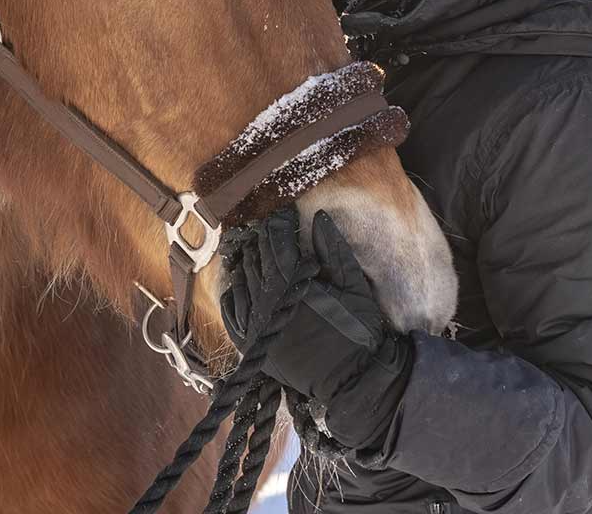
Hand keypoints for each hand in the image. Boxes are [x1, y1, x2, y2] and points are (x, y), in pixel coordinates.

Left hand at [221, 207, 412, 449]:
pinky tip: (236, 285)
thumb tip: (319, 216)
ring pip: (242, 282)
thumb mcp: (354, 285)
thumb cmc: (359, 331)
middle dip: (261, 240)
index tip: (283, 213)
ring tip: (249, 250)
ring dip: (245, 263)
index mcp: (294, 284)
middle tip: (265, 228)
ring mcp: (257, 325)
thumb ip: (334, 250)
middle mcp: (269, 303)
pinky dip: (233, 295)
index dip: (279, 224)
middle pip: (257, 260)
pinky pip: (232, 314)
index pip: (278, 243)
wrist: (353, 380)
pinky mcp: (252, 346)